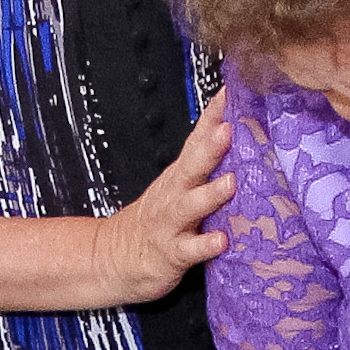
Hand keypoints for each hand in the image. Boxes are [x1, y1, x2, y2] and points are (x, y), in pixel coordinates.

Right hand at [88, 94, 234, 308]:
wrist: (115, 256)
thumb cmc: (157, 219)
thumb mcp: (178, 184)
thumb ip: (205, 161)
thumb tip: (234, 131)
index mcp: (179, 176)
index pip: (196, 140)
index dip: (211, 117)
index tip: (230, 93)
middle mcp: (174, 194)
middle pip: (191, 166)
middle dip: (210, 147)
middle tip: (229, 129)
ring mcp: (171, 223)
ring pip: (190, 206)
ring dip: (210, 194)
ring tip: (230, 183)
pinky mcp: (171, 253)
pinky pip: (189, 249)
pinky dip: (205, 245)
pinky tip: (222, 240)